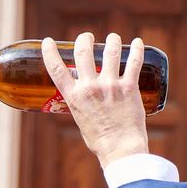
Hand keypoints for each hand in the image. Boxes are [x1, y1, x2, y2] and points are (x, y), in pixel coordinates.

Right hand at [42, 32, 148, 168]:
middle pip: (83, 52)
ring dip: (112, 41)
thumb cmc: (99, 139)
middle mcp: (90, 87)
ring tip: (113, 37)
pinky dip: (137, 50)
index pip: (56, 68)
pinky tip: (139, 42)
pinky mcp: (129, 88)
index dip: (50, 52)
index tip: (48, 41)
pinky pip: (134, 63)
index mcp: (73, 96)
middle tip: (87, 37)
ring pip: (110, 53)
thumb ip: (79, 102)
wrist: (121, 150)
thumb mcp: (79, 118)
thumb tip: (81, 95)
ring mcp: (110, 86)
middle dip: (84, 39)